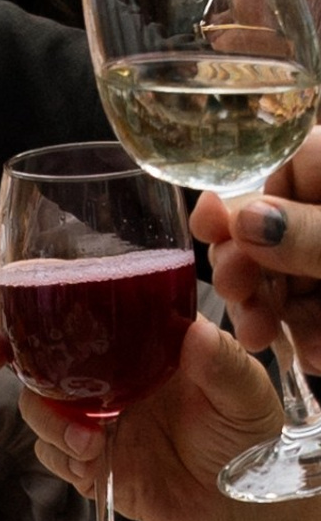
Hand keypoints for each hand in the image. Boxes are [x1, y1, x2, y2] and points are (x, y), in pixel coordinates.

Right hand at [0, 303, 281, 520]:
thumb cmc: (241, 431)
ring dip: (45, 416)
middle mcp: (95, 368)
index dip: (20, 285)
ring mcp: (84, 412)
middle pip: (22, 341)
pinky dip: (62, 455)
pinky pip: (49, 450)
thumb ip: (223, 363)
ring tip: (86, 440)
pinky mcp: (82, 457)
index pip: (64, 294)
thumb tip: (195, 334)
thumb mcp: (246, 391)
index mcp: (127, 334)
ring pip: (31, 400)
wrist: (238, 501)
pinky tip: (93, 462)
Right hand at [194, 142, 320, 363]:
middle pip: (275, 227)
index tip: (210, 226)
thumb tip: (242, 220)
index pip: (285, 165)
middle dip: (248, 265)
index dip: (244, 197)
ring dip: (269, 310)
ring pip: (289, 276)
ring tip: (262, 337)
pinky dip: (307, 334)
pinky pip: (315, 311)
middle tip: (233, 291)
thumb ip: (309, 235)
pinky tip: (311, 355)